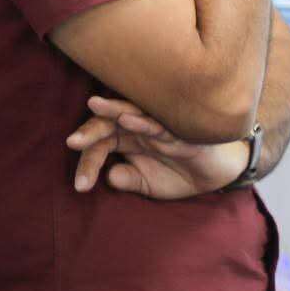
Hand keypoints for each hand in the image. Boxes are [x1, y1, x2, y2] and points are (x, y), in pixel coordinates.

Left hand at [65, 96, 249, 199]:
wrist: (218, 176)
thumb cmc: (181, 173)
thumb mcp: (147, 184)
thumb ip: (126, 179)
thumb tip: (108, 176)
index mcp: (127, 139)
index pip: (99, 144)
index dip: (87, 163)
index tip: (80, 186)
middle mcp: (139, 128)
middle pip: (109, 122)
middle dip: (89, 130)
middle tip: (72, 142)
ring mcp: (159, 126)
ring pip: (132, 113)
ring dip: (113, 110)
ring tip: (93, 105)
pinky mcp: (181, 131)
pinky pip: (160, 124)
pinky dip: (145, 121)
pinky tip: (129, 119)